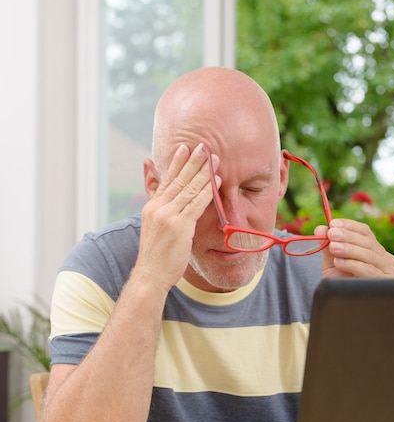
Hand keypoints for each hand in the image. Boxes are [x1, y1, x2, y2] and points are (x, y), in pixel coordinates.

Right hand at [136, 143, 219, 291]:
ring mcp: (168, 217)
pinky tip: (215, 181)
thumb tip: (164, 203)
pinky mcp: (179, 227)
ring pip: (188, 189)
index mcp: (152, 208)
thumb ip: (160, 213)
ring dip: (202, 172)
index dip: (176, 164)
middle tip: (202, 146)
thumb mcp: (154, 230)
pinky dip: (207, 191)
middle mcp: (158, 208)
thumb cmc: (156, 256)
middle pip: (178, 180)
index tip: (184, 149)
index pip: (166, 181)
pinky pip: (196, 204)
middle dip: (191, 162)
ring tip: (213, 158)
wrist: (150, 275)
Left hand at [317, 219, 393, 277]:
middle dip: (348, 237)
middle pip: (368, 242)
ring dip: (349, 249)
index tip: (333, 224)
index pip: (365, 232)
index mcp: (374, 249)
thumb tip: (320, 229)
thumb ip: (326, 246)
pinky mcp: (385, 283)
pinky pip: (369, 271)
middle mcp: (385, 259)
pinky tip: (339, 262)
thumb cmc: (340, 283)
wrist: (343, 305)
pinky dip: (353, 265)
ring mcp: (388, 271)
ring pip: (369, 255)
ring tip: (333, 247)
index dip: (349, 226)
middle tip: (331, 234)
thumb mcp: (331, 262)